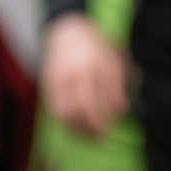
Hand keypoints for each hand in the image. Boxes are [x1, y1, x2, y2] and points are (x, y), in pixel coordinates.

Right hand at [42, 14, 127, 138]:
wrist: (68, 32)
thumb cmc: (95, 48)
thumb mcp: (113, 60)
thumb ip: (117, 84)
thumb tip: (122, 109)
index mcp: (94, 67)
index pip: (101, 99)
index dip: (106, 118)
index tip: (112, 129)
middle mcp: (76, 74)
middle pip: (83, 109)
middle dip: (92, 128)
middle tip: (101, 139)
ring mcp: (60, 80)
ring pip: (66, 113)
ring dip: (77, 129)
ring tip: (88, 137)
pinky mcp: (48, 85)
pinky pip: (55, 109)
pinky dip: (65, 122)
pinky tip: (75, 128)